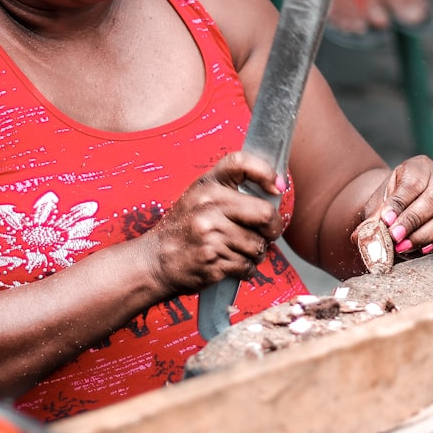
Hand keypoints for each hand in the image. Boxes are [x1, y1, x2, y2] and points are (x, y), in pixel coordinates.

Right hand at [144, 151, 284, 295]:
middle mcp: (208, 205)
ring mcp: (210, 232)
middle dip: (273, 228)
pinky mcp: (212, 258)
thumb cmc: (183, 229)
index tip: (277, 187)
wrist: (155, 260)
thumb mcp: (198, 198)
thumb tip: (274, 192)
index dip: (265, 172)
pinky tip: (231, 265)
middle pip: (264, 213)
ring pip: (258, 245)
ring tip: (239, 251)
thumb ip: (229, 191)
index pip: (240, 163)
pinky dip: (245, 269)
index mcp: (206, 185)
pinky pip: (247, 266)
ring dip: (256, 253)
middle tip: (269, 233)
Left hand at [359, 155, 432, 258]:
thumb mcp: (379, 203)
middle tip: (395, 238)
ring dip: (424, 235)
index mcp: (420, 166)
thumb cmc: (391, 202)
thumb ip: (373, 217)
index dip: (400, 204)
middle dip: (413, 222)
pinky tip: (422, 250)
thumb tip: (360, 236)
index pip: (413, 183)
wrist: (406, 205)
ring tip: (404, 247)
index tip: (386, 221)